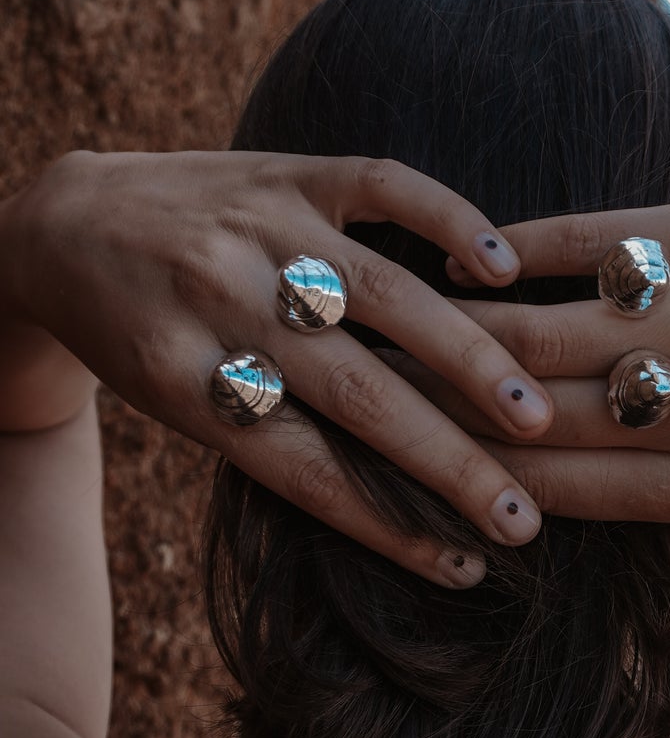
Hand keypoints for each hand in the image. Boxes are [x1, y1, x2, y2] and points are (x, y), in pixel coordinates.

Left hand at [0, 151, 559, 583]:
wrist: (65, 221)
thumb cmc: (136, 337)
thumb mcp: (173, 402)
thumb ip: (267, 435)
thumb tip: (395, 510)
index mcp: (183, 377)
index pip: (307, 470)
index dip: (390, 524)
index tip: (465, 566)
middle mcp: (222, 301)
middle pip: (357, 397)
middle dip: (452, 463)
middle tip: (526, 518)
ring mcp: (262, 229)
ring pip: (383, 298)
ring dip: (470, 361)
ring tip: (536, 416)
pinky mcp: (289, 171)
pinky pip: (383, 186)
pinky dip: (449, 220)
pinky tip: (504, 266)